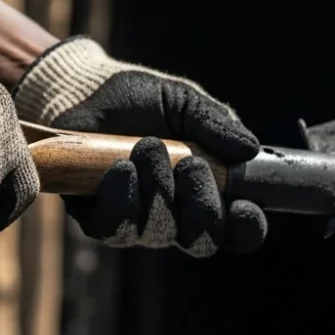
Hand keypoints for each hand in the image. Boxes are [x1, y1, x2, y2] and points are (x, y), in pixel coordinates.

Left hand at [12, 36, 266, 256]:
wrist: (85, 91)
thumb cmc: (140, 98)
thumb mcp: (184, 102)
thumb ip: (216, 124)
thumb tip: (249, 149)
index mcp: (205, 190)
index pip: (236, 229)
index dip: (246, 227)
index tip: (245, 206)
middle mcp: (175, 215)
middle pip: (202, 243)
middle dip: (202, 206)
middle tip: (191, 165)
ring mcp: (137, 221)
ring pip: (159, 233)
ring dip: (159, 190)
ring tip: (147, 147)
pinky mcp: (98, 219)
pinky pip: (116, 228)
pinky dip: (123, 197)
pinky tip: (121, 168)